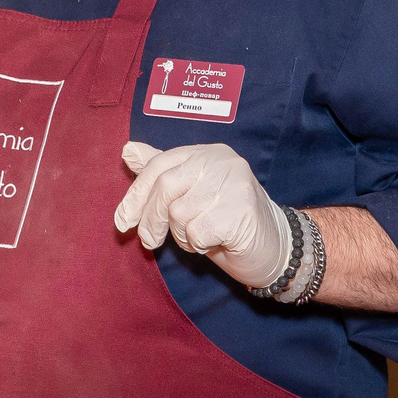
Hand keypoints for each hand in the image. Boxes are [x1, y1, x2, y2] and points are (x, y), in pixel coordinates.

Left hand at [113, 142, 289, 289]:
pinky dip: (198, 244)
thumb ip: (161, 171)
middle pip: (164, 187)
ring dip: (181, 235)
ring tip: (200, 235)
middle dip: (150, 219)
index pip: (159, 165)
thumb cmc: (225, 221)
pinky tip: (215, 241)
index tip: (123, 221)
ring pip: (178, 212)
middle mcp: (222, 161)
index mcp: (206, 152)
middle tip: (148, 242)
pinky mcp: (241, 210)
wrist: (275, 248)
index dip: (136, 195)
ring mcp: (234, 183)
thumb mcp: (189, 194)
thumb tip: (127, 149)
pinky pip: (196, 231)